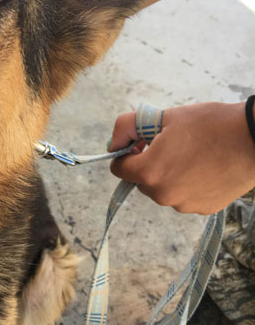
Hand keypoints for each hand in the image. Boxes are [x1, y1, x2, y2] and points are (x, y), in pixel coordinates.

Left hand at [109, 101, 254, 213]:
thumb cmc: (211, 124)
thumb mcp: (165, 116)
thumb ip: (129, 126)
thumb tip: (113, 142)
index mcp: (150, 172)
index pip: (118, 168)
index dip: (126, 153)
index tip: (141, 143)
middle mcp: (163, 195)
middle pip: (141, 180)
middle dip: (149, 163)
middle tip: (171, 144)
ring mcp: (184, 205)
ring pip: (164, 189)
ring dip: (169, 174)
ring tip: (193, 154)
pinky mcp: (203, 208)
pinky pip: (185, 196)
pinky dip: (189, 184)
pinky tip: (206, 167)